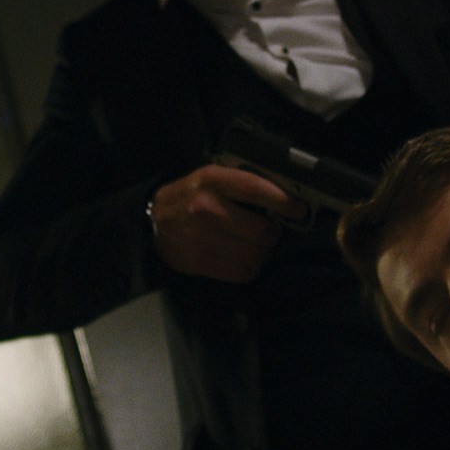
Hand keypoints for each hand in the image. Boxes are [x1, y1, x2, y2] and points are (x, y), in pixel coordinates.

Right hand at [148, 164, 309, 283]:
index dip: (282, 200)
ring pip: (254, 255)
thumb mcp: (209, 177)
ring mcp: (202, 238)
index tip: (298, 208)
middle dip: (272, 234)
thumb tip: (282, 194)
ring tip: (253, 246)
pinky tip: (242, 259)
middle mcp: (206, 208)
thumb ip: (240, 182)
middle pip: (261, 230)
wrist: (151, 223)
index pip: (255, 189)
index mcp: (211, 180)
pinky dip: (249, 268)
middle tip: (268, 231)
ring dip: (261, 253)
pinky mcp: (200, 262)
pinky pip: (242, 272)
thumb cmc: (188, 197)